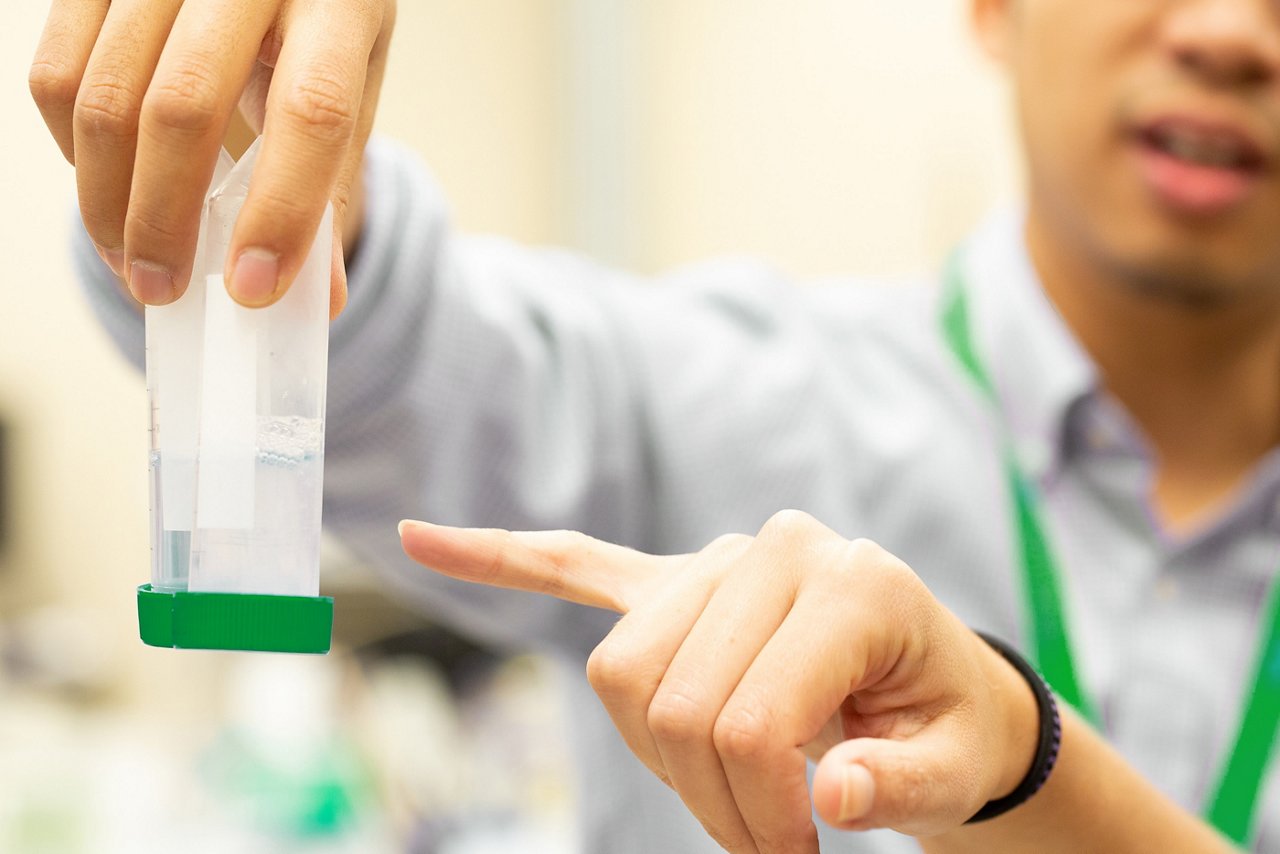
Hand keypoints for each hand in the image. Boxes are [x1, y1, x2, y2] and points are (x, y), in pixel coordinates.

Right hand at [29, 0, 396, 316]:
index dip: (281, 210)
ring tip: (132, 261)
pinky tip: (108, 189)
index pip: (311, 112)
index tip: (252, 288)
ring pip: (106, 95)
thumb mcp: (349, 93)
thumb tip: (323, 302)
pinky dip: (73, 150)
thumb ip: (330, 184)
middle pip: (185, 107)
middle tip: (161, 290)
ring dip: (108, 201)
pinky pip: (58, 71)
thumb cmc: (317, 33)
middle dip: (165, 220)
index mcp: (337, 3)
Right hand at [399, 511, 1037, 852]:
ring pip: (623, 671)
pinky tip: (423, 539)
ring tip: (726, 791)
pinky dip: (499, 558)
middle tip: (766, 844)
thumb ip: (899, 785)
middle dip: (709, 798)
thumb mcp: (954, 767)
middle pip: (670, 697)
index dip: (760, 814)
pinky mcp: (675, 582)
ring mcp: (716, 561)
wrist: (937, 683)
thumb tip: (828, 797)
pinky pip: (574, 564)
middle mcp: (772, 550)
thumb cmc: (946, 725)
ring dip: (658, 756)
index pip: (750, 717)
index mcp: (847, 583)